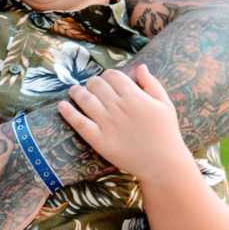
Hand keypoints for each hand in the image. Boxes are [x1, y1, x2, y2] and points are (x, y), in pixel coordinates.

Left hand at [57, 65, 189, 180]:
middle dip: (92, 83)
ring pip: (85, 99)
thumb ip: (151, 83)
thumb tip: (140, 66)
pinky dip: (68, 112)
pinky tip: (62, 105)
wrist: (162, 163)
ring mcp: (106, 122)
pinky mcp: (97, 139)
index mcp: (134, 96)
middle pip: (96, 84)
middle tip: (90, 86)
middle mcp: (118, 106)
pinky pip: (78, 122)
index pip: (113, 75)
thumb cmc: (166, 133)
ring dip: (77, 92)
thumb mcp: (165, 104)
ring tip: (73, 91)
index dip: (107, 75)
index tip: (106, 80)